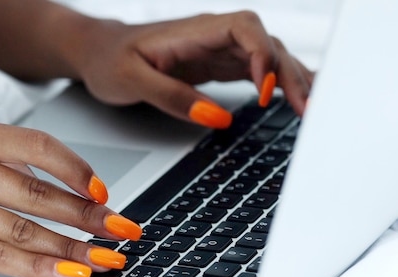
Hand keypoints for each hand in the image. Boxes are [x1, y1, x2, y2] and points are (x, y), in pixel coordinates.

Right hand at [0, 120, 141, 276]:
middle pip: (39, 191)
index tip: (103, 192)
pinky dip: (38, 267)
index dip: (77, 170)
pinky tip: (64, 273)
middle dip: (88, 215)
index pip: (38, 145)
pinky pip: (0, 255)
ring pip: (25, 228)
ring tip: (102, 258)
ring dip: (71, 247)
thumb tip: (57, 186)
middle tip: (121, 229)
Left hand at [75, 11, 313, 127]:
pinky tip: (295, 98)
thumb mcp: (130, 80)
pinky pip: (255, 71)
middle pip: (266, 44)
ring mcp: (216, 50)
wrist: (98, 52)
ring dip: (291, 80)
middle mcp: (211, 36)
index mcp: (192, 30)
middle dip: (290, 74)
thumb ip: (172, 97)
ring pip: (267, 58)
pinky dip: (277, 84)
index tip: (267, 90)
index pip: (244, 28)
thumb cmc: (109, 61)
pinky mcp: (216, 66)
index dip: (263, 54)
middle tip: (307, 111)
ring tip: (310, 111)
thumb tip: (217, 118)